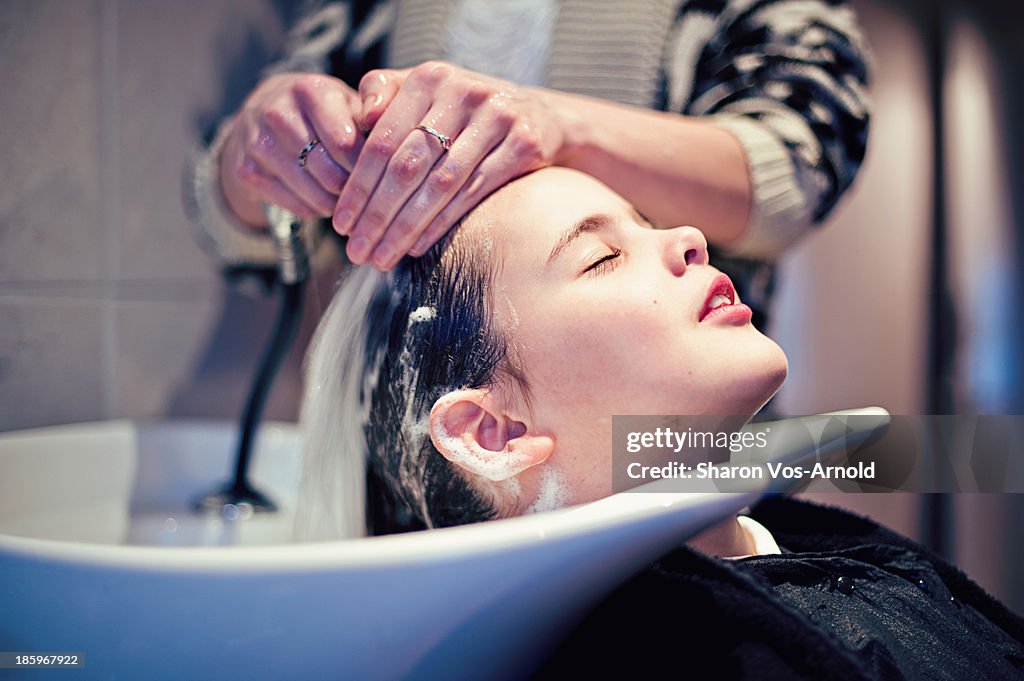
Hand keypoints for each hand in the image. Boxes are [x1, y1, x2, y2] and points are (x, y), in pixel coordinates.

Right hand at [219, 73, 364, 226]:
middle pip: (330, 174)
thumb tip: (388, 145)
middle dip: (353, 187)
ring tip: (345, 193)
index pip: (344, 143)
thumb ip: (373, 117)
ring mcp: (258, 143)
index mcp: (309, 90)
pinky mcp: (247, 171)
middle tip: (363, 188)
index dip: (366, 165)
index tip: (376, 171)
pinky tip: (320, 195)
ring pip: (315, 195)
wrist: (263, 112)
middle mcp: (278, 113)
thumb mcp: (349, 102)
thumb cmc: (322, 111)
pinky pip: (296, 207)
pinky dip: (315, 208)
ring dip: (337, 202)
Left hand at [334, 61, 564, 268]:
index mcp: (429, 79)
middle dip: (377, 215)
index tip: (341, 225)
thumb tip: (360, 118)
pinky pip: (474, 192)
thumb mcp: (426, 95)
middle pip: (408, 165)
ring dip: (407, 227)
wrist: (539, 117)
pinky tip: (418, 245)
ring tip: (383, 256)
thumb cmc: (465, 113)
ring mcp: (497, 117)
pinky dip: (443, 223)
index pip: (382, 141)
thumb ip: (385, 95)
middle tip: (357, 251)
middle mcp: (463, 93)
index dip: (358, 186)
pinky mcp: (524, 143)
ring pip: (440, 184)